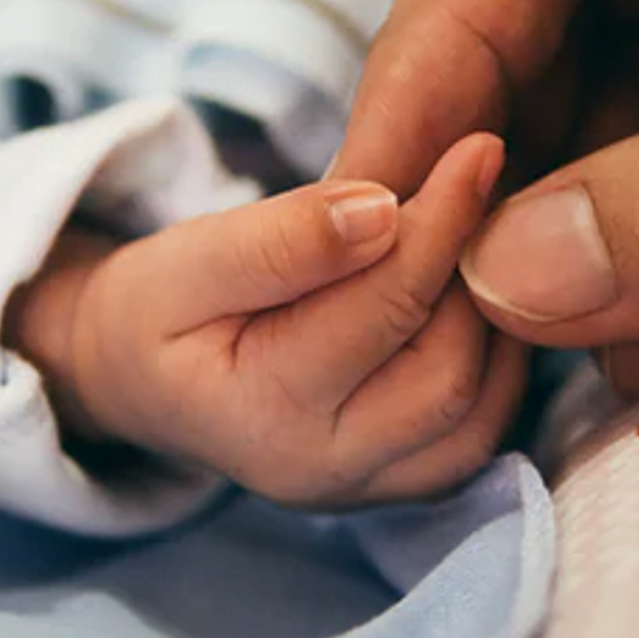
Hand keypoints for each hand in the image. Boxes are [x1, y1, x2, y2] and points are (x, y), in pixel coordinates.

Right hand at [5, 134, 521, 507]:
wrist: (142, 377)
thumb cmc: (158, 310)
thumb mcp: (189, 259)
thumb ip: (280, 239)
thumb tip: (383, 210)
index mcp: (263, 412)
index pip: (385, 306)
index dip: (442, 220)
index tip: (478, 148)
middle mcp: (323, 471)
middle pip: (447, 371)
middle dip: (473, 273)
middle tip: (478, 192)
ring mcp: (363, 489)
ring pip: (477, 409)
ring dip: (494, 320)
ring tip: (475, 240)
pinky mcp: (393, 484)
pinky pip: (476, 435)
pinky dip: (495, 364)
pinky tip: (473, 299)